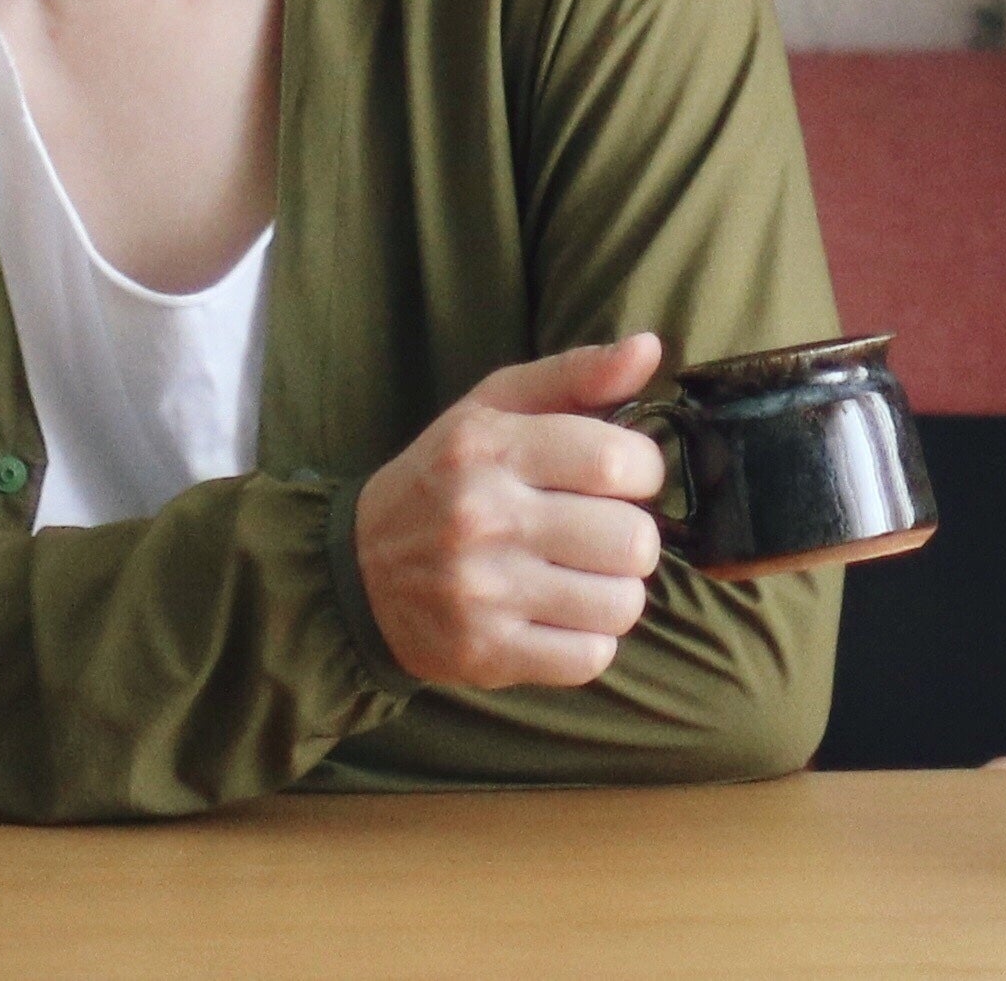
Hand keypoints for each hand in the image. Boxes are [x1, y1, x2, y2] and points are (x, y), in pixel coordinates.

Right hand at [355, 333, 670, 689]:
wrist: (356, 572)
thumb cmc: (444, 478)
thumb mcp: (493, 408)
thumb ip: (575, 374)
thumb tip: (649, 347)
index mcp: (490, 448)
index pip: (619, 460)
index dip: (644, 470)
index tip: (624, 477)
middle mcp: (485, 520)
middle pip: (632, 540)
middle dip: (633, 535)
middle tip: (600, 531)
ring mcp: (484, 594)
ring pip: (622, 604)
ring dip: (617, 591)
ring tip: (583, 575)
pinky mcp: (486, 654)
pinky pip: (591, 658)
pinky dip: (589, 640)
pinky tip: (561, 615)